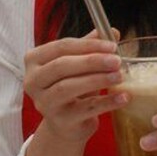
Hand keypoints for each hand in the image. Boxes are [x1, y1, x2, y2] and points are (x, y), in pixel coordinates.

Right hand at [22, 28, 126, 144]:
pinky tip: (123, 96)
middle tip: (116, 61)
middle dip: (92, 61)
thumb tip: (113, 32)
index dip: (89, 45)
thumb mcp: (78, 63)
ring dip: (97, 80)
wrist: (66, 123)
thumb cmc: (71, 85)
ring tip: (119, 76)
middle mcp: (33, 81)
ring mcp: (44, 103)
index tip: (112, 45)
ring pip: (68, 87)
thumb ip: (92, 47)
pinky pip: (84, 109)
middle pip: (61, 65)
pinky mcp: (60, 121)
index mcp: (35, 60)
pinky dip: (106, 102)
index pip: (61, 46)